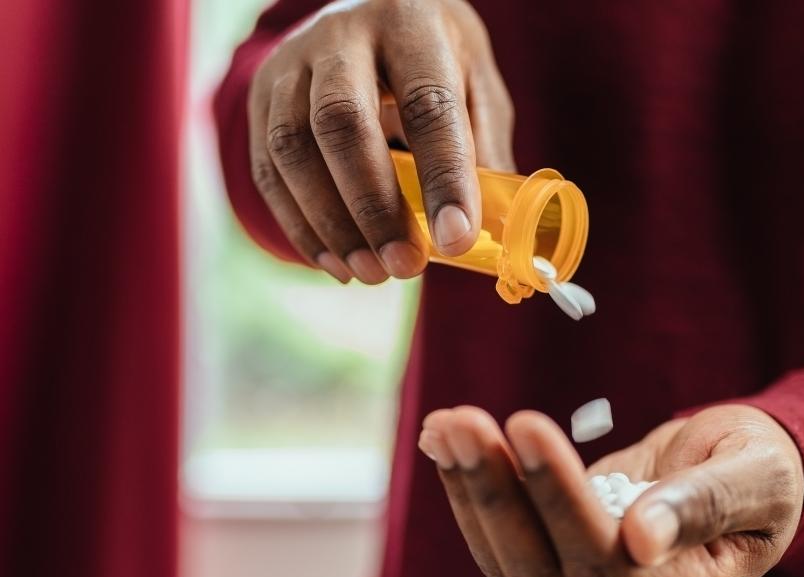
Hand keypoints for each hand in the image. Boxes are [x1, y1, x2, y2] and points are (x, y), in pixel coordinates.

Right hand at [249, 0, 514, 282]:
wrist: (367, 13)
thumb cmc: (435, 62)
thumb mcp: (476, 85)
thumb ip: (484, 149)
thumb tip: (491, 230)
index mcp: (411, 25)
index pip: (427, 103)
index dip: (443, 176)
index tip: (456, 239)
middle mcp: (342, 35)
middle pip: (342, 122)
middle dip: (374, 207)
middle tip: (405, 266)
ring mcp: (291, 64)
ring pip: (293, 148)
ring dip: (332, 225)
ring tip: (372, 273)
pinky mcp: (261, 98)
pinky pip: (268, 170)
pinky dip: (301, 227)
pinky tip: (337, 262)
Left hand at [419, 404, 803, 576]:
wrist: (742, 471)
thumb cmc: (762, 468)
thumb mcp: (756, 474)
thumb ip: (706, 504)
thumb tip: (640, 538)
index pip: (603, 559)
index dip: (559, 496)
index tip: (527, 424)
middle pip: (539, 565)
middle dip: (496, 491)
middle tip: (462, 420)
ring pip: (508, 555)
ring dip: (471, 487)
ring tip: (445, 422)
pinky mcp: (559, 552)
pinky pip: (503, 533)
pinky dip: (470, 487)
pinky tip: (445, 436)